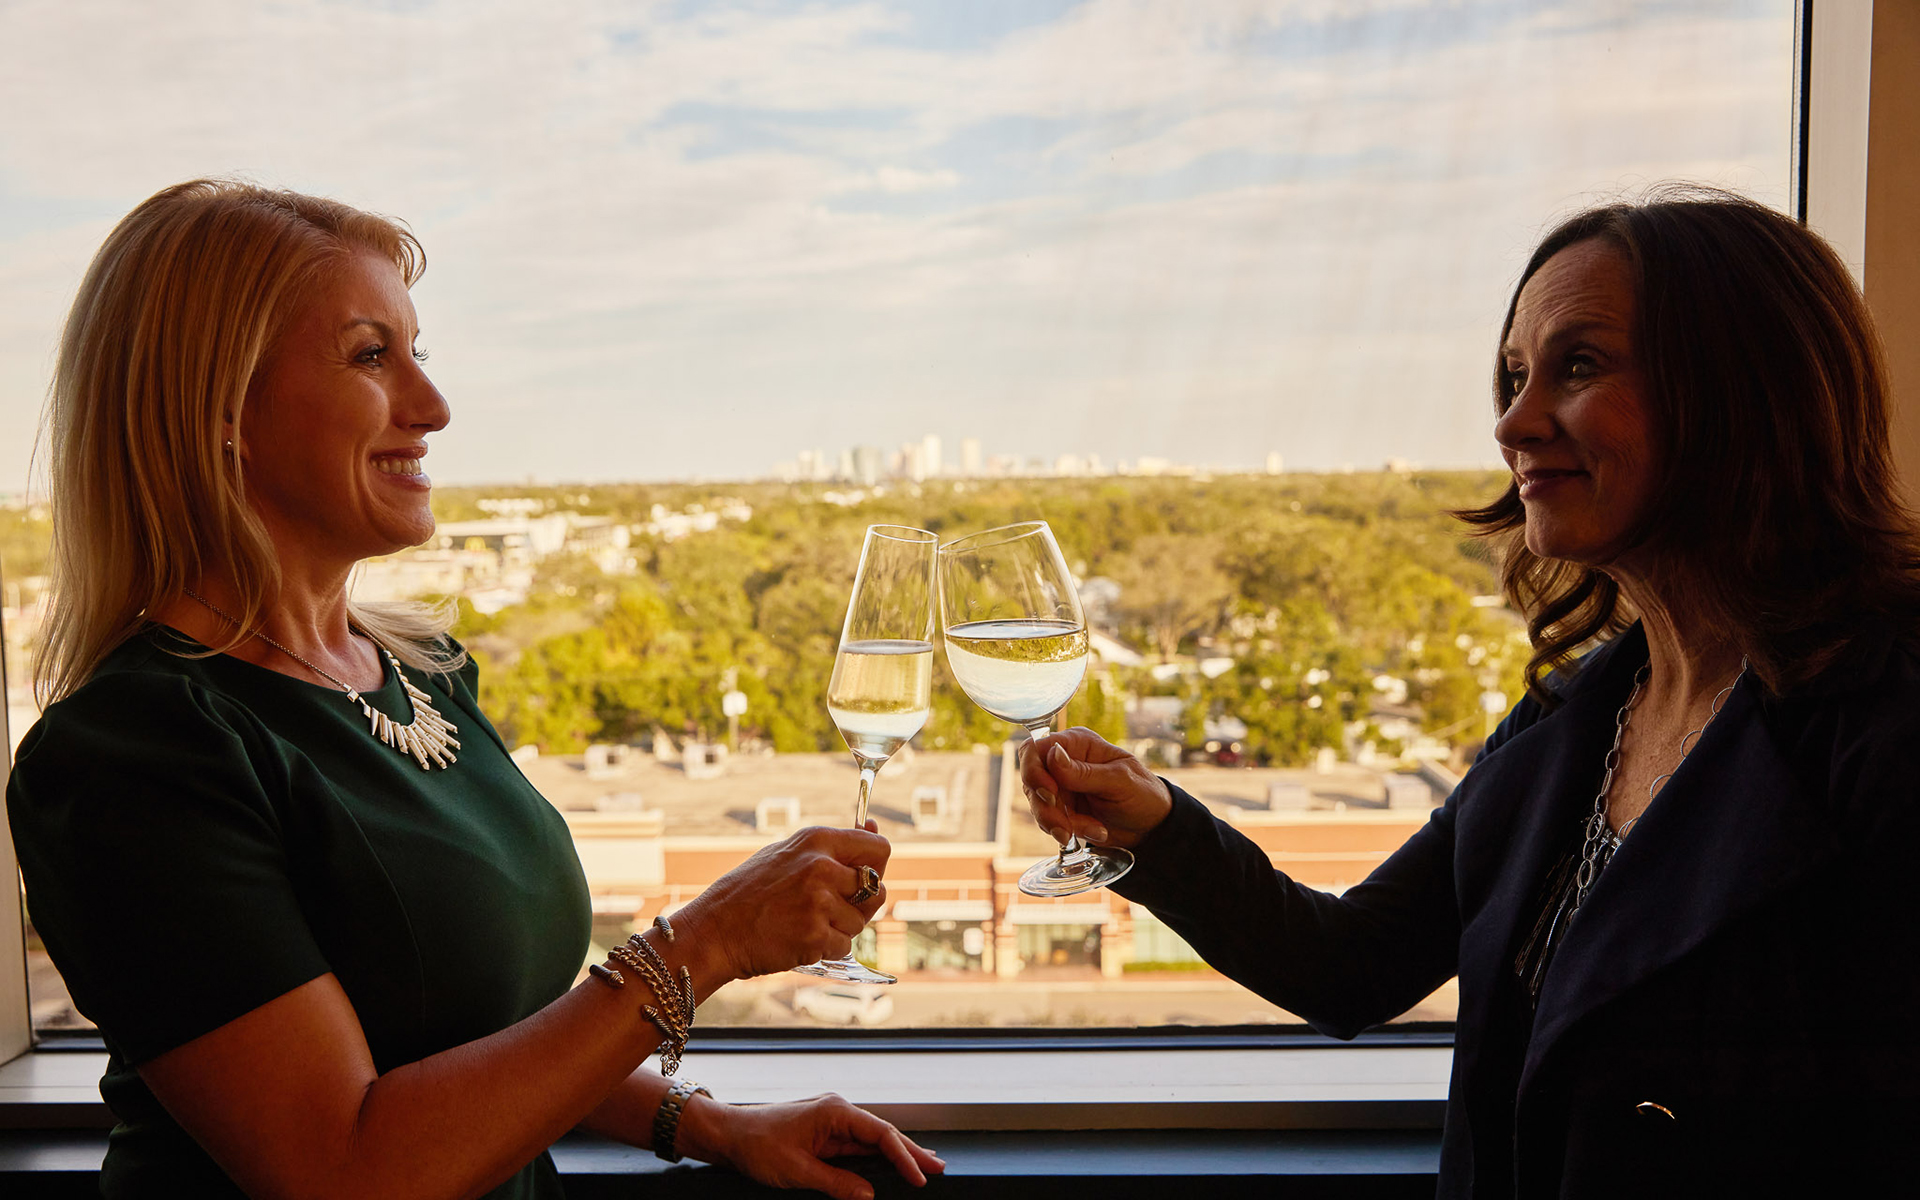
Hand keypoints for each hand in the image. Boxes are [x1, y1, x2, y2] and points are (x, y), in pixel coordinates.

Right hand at [673, 824, 889, 981]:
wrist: (714, 930)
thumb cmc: (750, 892)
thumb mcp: (786, 853)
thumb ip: (830, 847)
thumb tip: (874, 830)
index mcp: (817, 840)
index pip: (879, 849)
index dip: (878, 866)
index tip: (867, 877)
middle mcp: (821, 867)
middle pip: (877, 888)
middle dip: (862, 903)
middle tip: (833, 908)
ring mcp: (819, 903)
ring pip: (860, 921)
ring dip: (840, 928)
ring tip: (805, 923)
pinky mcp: (815, 936)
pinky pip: (843, 945)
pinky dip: (826, 948)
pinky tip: (799, 939)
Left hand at [679, 1092, 944, 1199]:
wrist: (728, 1134)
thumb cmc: (757, 1145)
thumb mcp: (796, 1170)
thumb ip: (835, 1183)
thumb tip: (869, 1196)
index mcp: (835, 1112)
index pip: (880, 1133)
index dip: (904, 1157)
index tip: (921, 1178)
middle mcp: (838, 1112)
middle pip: (884, 1133)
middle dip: (912, 1151)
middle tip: (940, 1168)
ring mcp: (832, 1123)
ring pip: (874, 1140)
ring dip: (898, 1153)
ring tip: (926, 1167)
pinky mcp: (825, 1134)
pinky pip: (858, 1147)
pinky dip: (878, 1157)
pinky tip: (892, 1164)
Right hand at [1020, 727, 1172, 850]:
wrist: (1151, 827)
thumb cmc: (1142, 794)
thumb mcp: (1118, 781)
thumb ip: (1083, 772)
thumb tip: (1052, 753)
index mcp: (1077, 744)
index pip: (1036, 748)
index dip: (1034, 770)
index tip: (1049, 793)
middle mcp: (1063, 763)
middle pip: (1031, 779)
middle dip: (1046, 807)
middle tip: (1066, 826)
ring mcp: (1060, 787)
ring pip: (1037, 804)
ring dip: (1059, 823)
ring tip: (1094, 830)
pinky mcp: (1061, 810)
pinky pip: (1048, 821)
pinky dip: (1067, 831)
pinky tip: (1095, 831)